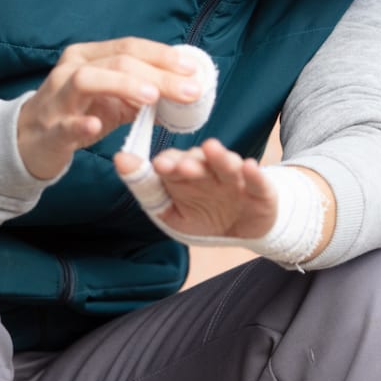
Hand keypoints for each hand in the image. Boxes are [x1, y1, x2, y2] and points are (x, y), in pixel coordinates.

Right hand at [18, 37, 201, 179]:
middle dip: (158, 73)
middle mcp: (71, 69)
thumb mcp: (112, 100)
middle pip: (117, 61)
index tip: (193, 69)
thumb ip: (142, 93)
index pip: (129, 47)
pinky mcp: (50, 128)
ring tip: (152, 96)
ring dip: (123, 85)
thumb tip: (185, 91)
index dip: (162, 56)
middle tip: (189, 89)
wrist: (29, 141)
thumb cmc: (76, 114)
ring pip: (88, 79)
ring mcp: (58, 98)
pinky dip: (80, 124)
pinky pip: (64, 124)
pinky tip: (96, 126)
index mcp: (88, 57)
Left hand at [113, 138, 276, 239]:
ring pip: (226, 165)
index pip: (172, 164)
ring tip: (212, 149)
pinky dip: (253, 173)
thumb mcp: (172, 213)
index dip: (167, 165)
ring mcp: (234, 178)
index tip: (159, 166)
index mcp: (184, 174)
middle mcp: (209, 170)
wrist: (244, 230)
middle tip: (181, 164)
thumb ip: (149, 191)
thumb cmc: (204, 218)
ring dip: (219, 158)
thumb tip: (120, 159)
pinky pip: (257, 180)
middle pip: (199, 162)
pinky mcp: (260, 189)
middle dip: (190, 163)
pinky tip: (248, 166)